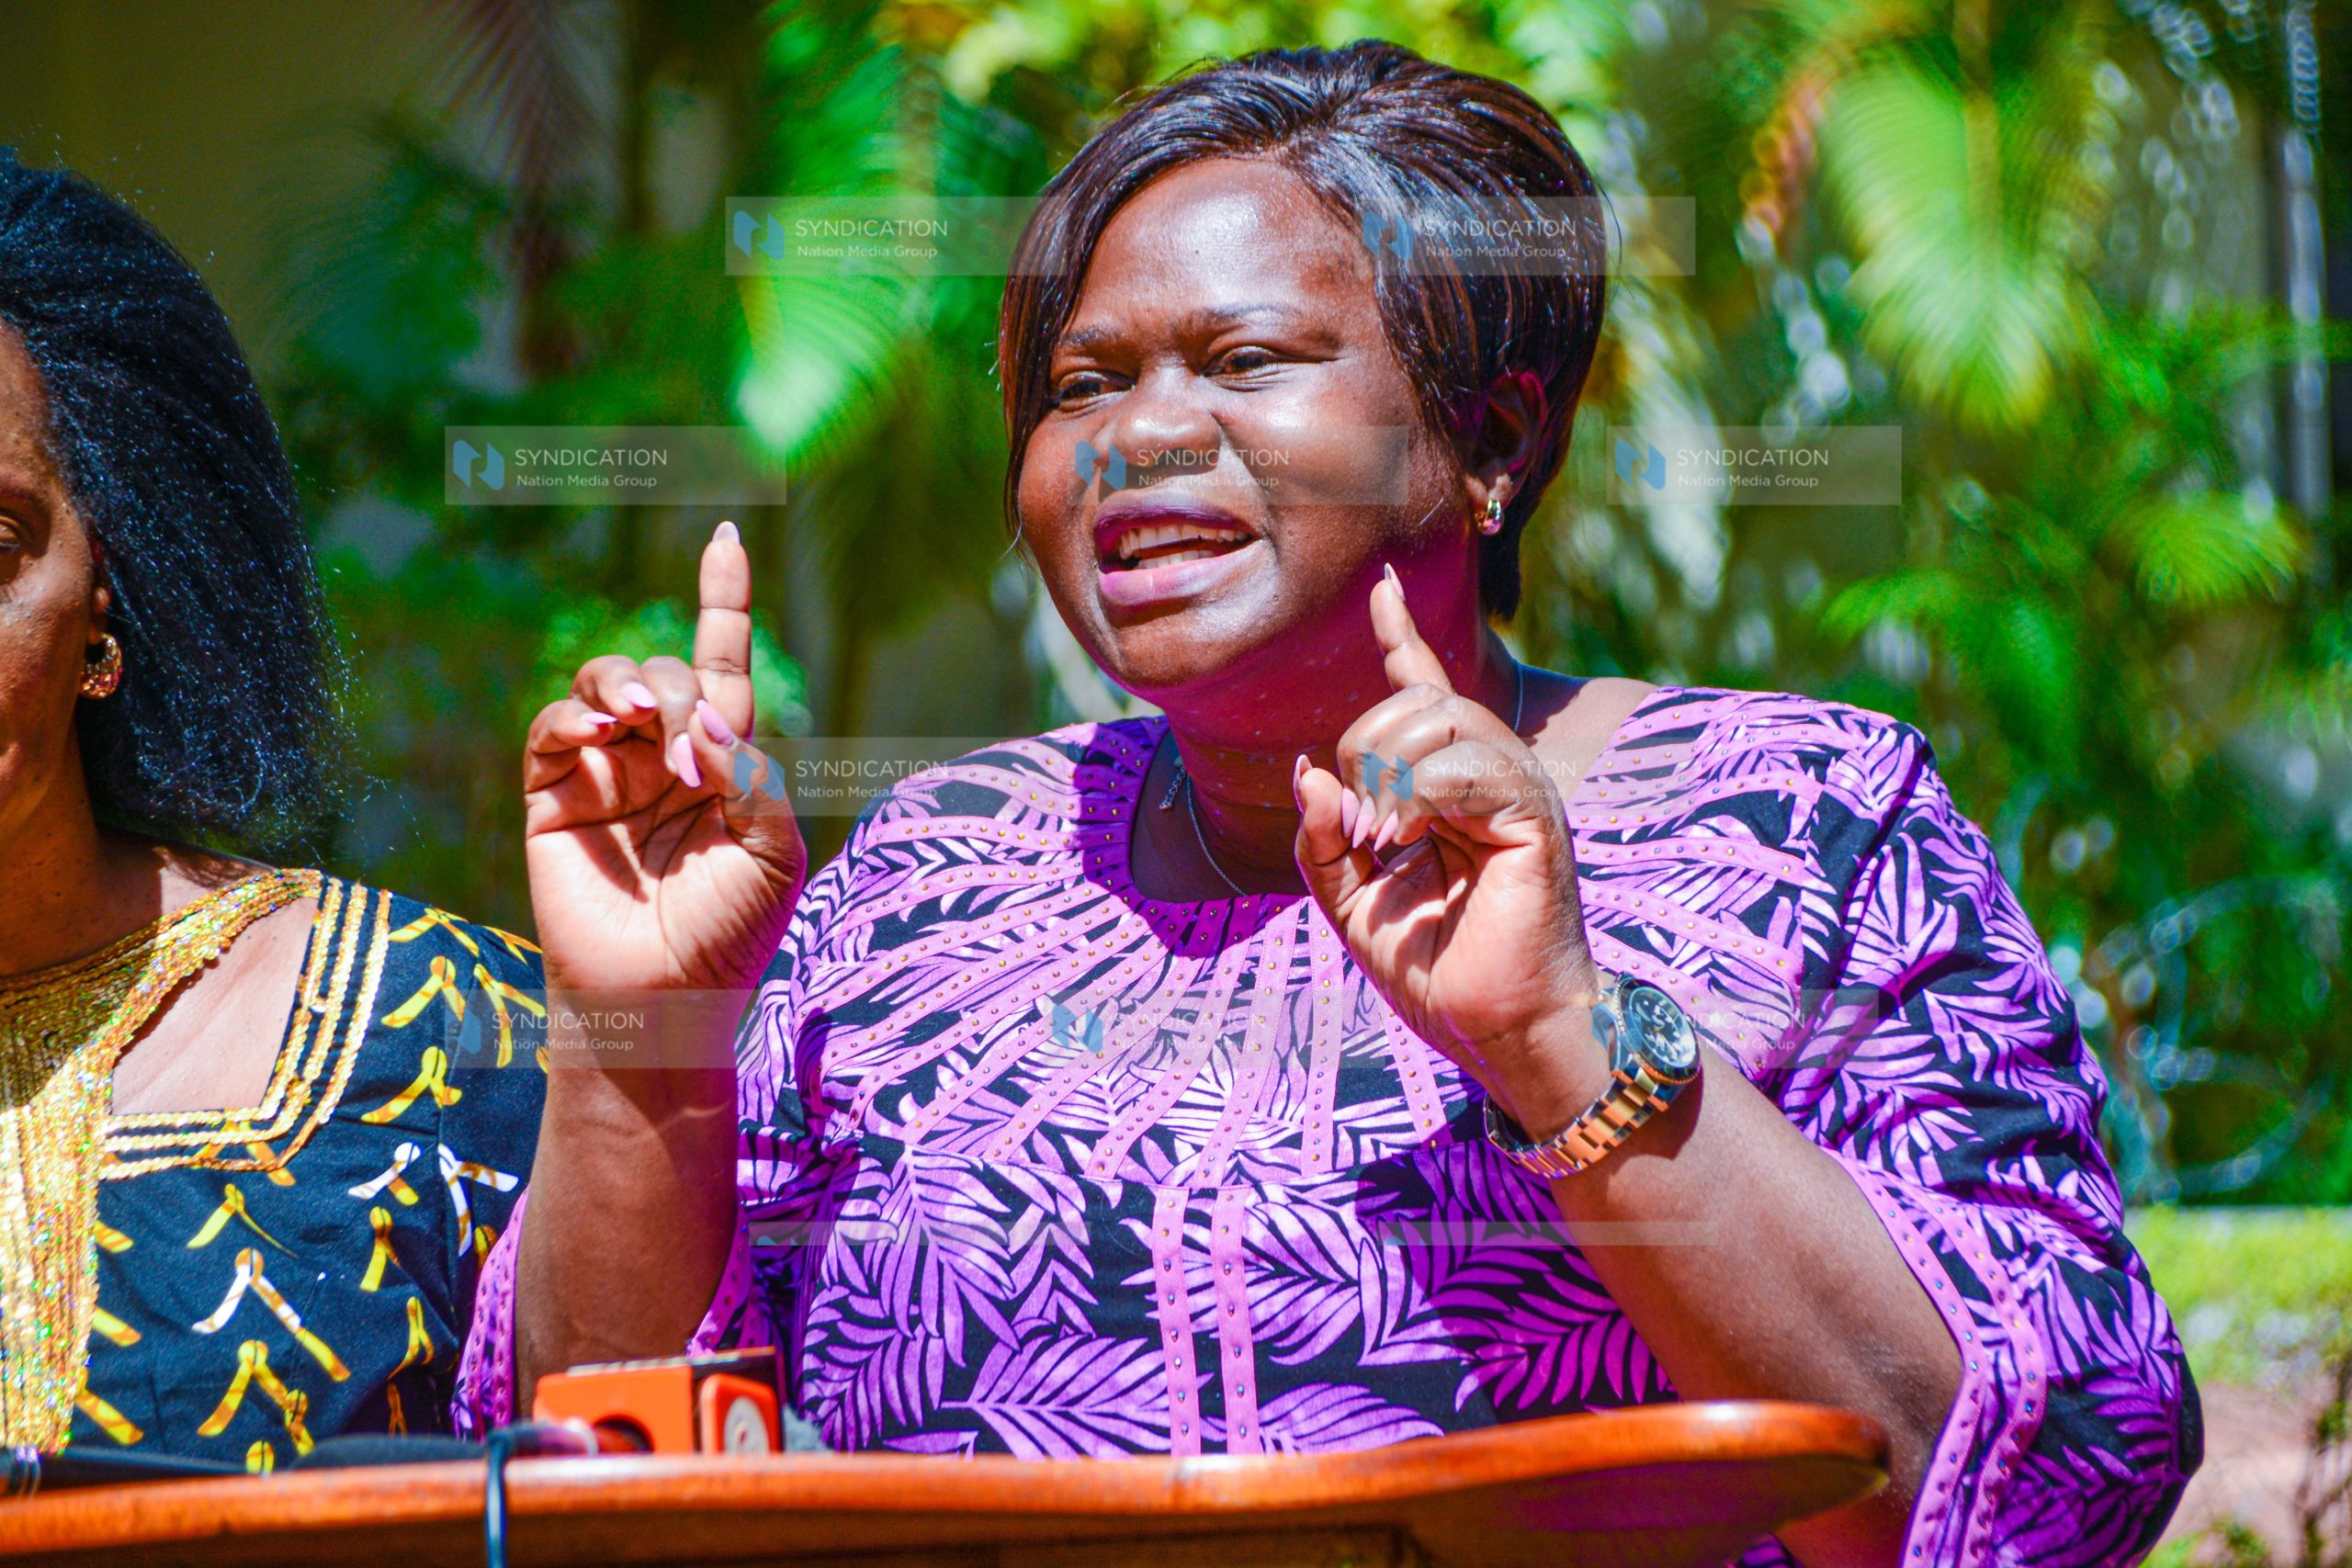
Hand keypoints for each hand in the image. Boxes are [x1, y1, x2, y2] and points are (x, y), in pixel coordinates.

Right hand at [523, 522, 806, 1013]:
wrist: (664, 999)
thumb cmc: (730, 933)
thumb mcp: (773, 850)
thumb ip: (752, 776)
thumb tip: (704, 723)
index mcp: (725, 759)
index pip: (724, 664)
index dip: (724, 600)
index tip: (726, 538)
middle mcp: (664, 754)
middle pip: (670, 669)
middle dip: (684, 693)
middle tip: (694, 763)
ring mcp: (607, 770)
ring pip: (609, 680)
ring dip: (630, 685)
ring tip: (642, 725)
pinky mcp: (554, 794)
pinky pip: (555, 724)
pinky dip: (575, 714)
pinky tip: (597, 732)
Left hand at [1292, 569, 1602, 1135]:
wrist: (1497, 1029)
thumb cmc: (1438, 970)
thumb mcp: (1353, 902)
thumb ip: (1323, 838)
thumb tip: (1306, 769)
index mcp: (1452, 788)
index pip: (1426, 692)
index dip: (1401, 637)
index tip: (1380, 587)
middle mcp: (1492, 776)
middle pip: (1417, 701)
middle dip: (1365, 746)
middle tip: (1361, 825)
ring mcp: (1519, 791)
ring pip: (1442, 719)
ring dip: (1389, 771)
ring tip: (1385, 837)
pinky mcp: (1535, 816)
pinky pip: (1469, 765)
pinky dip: (1420, 795)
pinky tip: (1407, 838)